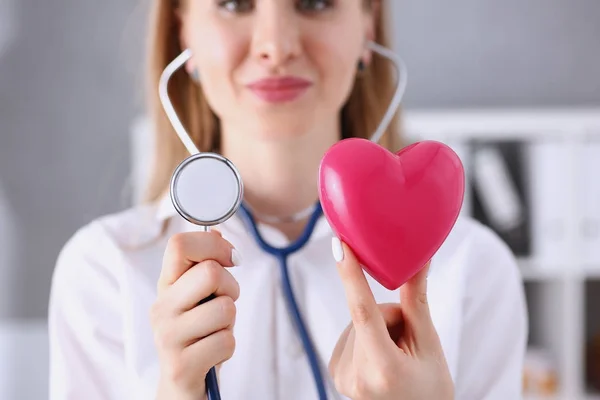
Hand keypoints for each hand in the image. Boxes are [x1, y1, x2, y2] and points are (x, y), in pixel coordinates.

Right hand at [150, 230, 241, 399]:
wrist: (181, 387)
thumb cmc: (197, 336)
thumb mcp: (198, 298)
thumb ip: (204, 265)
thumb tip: (217, 231)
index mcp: (166, 286)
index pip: (180, 245)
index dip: (213, 244)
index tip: (231, 258)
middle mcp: (161, 308)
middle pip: (209, 272)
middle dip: (230, 287)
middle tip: (222, 304)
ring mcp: (167, 337)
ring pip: (225, 308)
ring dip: (230, 323)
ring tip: (214, 332)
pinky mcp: (180, 366)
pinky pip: (226, 341)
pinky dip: (228, 347)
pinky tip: (212, 355)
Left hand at [329, 238, 453, 399]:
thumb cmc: (430, 391)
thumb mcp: (430, 347)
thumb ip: (416, 302)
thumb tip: (419, 260)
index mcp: (383, 368)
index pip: (363, 311)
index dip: (351, 274)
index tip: (339, 245)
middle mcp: (356, 375)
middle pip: (368, 314)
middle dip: (390, 316)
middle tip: (409, 344)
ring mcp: (342, 377)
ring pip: (359, 323)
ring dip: (379, 328)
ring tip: (397, 357)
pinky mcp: (335, 373)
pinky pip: (351, 335)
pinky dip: (368, 338)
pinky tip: (382, 360)